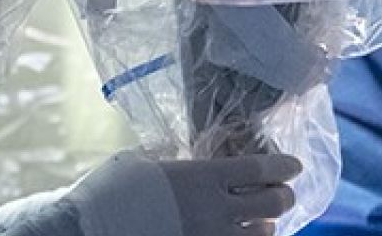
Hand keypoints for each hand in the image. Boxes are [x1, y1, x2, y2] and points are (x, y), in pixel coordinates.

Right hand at [67, 150, 300, 235]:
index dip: (284, 166)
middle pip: (273, 203)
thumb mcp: (136, 163)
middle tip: (282, 194)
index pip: (260, 169)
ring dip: (266, 228)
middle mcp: (214, 210)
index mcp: (201, 177)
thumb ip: (164, 157)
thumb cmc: (106, 194)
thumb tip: (172, 152)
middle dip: (283, 197)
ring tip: (260, 223)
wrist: (87, 232)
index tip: (293, 166)